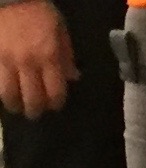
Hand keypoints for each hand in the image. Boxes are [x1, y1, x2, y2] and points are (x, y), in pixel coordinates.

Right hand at [0, 0, 76, 119]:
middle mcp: (27, 62)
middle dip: (34, 110)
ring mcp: (6, 59)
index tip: (53, 105)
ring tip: (16, 106)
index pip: (54, 94)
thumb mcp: (60, 31)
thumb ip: (67, 56)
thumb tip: (73, 78)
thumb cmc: (39, 11)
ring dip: (14, 104)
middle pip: (31, 99)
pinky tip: (4, 91)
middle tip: (34, 112)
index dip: (55, 104)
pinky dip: (0, 89)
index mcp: (49, 57)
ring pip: (8, 93)